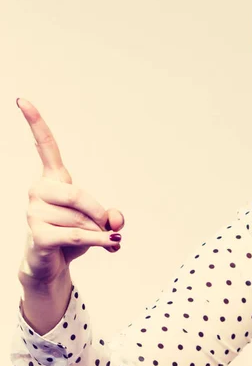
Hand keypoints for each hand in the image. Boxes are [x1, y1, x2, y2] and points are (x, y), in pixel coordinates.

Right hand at [17, 98, 124, 286]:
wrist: (52, 265)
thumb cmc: (72, 236)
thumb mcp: (97, 222)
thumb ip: (110, 217)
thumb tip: (116, 221)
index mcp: (52, 180)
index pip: (44, 147)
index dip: (35, 123)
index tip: (22, 100)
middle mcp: (38, 191)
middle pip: (77, 194)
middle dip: (99, 214)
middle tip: (110, 228)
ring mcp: (34, 213)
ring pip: (80, 219)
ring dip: (99, 232)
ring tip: (101, 240)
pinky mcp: (39, 235)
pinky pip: (77, 235)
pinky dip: (98, 241)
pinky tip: (110, 245)